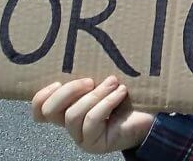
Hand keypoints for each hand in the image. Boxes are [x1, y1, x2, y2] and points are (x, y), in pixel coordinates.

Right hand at [31, 76, 155, 154]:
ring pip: (73, 115)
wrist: (151, 113)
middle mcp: (71, 124)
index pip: (40, 110)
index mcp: (68, 108)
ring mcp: (82, 136)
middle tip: (90, 80)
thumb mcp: (105, 79)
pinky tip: (120, 93)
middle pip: (50, 111)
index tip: (58, 80)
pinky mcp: (96, 143)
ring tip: (113, 83)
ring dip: (94, 95)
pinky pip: (92, 121)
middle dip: (68, 91)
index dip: (40, 97)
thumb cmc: (126, 93)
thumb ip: (91, 73)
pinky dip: (106, 103)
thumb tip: (85, 49)